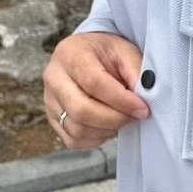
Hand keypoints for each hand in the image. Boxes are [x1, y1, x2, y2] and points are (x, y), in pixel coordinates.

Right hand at [44, 31, 147, 148]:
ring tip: (122, 117)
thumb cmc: (106, 53)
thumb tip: (143, 99)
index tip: (142, 109)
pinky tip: (107, 125)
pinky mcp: (52, 120)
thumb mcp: (125, 51)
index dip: (121, 101)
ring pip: (77, 129)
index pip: (94, 83)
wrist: (86, 56)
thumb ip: (135, 72)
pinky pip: (73, 140)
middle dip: (115, 119)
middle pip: (81, 110)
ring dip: (107, 130)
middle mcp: (54, 78)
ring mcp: (49, 101)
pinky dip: (95, 138)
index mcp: (70, 54)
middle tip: (134, 116)